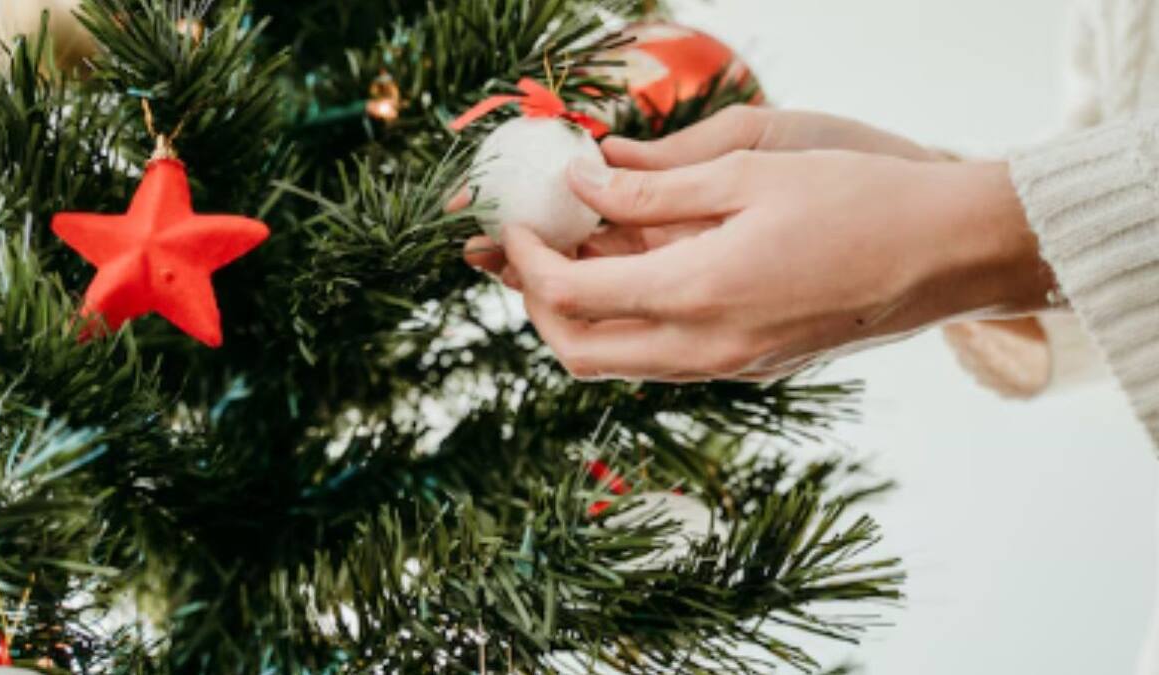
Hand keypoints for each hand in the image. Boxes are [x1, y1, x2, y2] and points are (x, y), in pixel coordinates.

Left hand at [498, 150, 1054, 381]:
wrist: (948, 256)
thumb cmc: (860, 198)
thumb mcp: (750, 172)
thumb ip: (655, 191)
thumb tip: (584, 187)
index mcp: (698, 295)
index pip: (571, 296)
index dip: (528, 262)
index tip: (516, 223)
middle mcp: (705, 349)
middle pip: (580, 352)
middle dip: (537, 305)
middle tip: (531, 249)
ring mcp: (730, 366)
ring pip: (620, 362)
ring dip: (582, 315)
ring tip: (580, 250)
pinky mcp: (752, 366)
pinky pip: (663, 357)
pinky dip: (630, 320)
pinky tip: (639, 267)